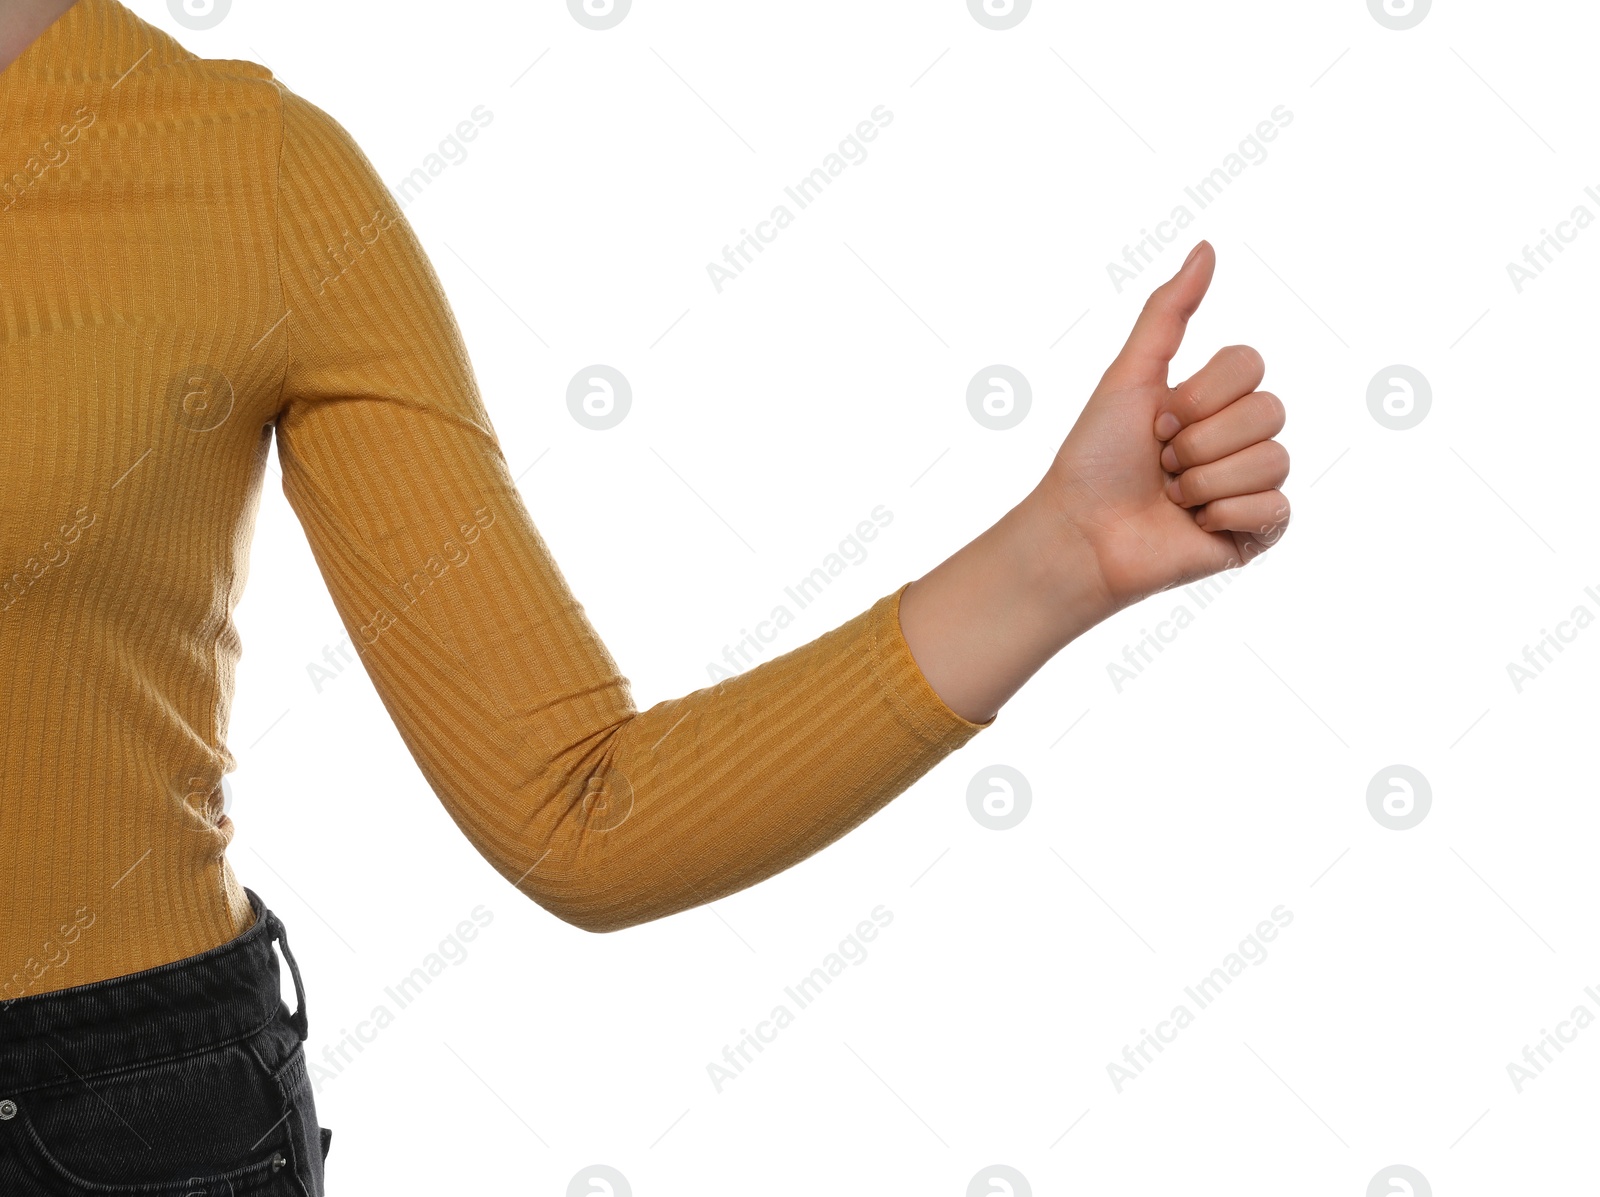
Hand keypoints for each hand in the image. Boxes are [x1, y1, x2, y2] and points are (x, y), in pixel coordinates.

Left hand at [1037, 240, 1290, 612]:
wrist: (1082, 532)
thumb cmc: (1095, 458)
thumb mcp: (1130, 374)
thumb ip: (1168, 312)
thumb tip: (1206, 247)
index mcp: (1212, 400)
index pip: (1249, 365)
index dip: (1198, 395)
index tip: (1154, 422)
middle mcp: (1237, 439)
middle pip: (1270, 409)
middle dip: (1200, 439)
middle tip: (1160, 463)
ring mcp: (1249, 487)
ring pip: (1274, 458)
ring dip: (1206, 478)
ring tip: (1171, 497)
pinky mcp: (1255, 533)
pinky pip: (1277, 507)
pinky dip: (1225, 514)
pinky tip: (1194, 525)